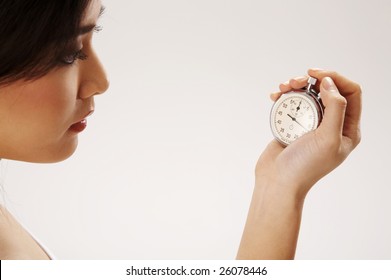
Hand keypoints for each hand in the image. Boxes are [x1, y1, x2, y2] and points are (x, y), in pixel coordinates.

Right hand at [256, 69, 361, 198]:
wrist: (278, 181)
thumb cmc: (304, 166)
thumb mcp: (328, 137)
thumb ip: (335, 107)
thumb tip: (329, 83)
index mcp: (347, 129)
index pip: (351, 92)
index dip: (335, 78)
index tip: (315, 75)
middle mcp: (331, 124)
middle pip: (328, 89)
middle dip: (311, 80)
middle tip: (295, 82)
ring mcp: (311, 124)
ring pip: (308, 94)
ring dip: (295, 86)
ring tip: (283, 88)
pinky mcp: (293, 125)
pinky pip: (292, 103)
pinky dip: (283, 96)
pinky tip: (275, 97)